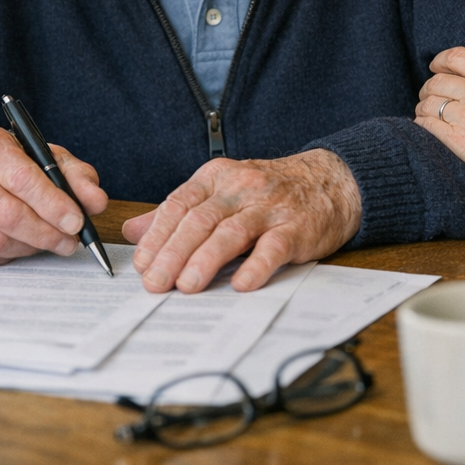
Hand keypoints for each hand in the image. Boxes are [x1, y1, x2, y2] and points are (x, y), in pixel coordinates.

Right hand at [0, 124, 107, 267]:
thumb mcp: (37, 155)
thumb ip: (72, 174)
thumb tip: (96, 201)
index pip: (22, 178)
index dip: (53, 204)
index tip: (77, 222)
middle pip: (8, 214)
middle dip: (47, 233)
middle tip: (71, 242)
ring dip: (30, 247)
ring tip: (49, 242)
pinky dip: (9, 256)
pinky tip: (19, 245)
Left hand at [122, 149, 361, 294]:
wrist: (331, 183)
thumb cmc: (269, 194)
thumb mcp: (221, 193)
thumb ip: (178, 212)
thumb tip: (133, 232)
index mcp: (217, 178)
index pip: (179, 204)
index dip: (157, 235)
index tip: (142, 264)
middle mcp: (241, 188)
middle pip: (200, 220)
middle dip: (173, 254)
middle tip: (156, 284)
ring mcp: (270, 207)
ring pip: (232, 232)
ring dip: (206, 260)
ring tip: (187, 286)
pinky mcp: (297, 227)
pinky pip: (274, 247)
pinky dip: (256, 266)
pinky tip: (241, 284)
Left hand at [414, 44, 464, 196]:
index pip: (457, 57)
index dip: (441, 60)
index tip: (436, 67)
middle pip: (438, 80)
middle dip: (429, 86)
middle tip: (428, 95)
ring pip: (430, 102)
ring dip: (423, 106)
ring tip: (424, 113)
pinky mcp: (459, 140)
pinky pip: (428, 126)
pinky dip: (421, 124)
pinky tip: (423, 128)